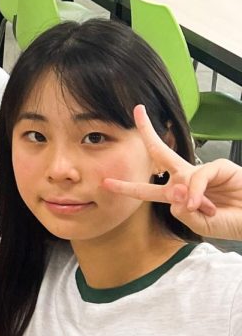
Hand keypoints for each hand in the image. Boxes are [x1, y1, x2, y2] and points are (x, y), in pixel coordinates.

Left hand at [100, 105, 241, 240]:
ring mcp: (203, 172)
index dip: (128, 187)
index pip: (147, 190)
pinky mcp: (220, 167)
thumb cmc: (230, 223)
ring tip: (199, 209)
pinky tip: (202, 202)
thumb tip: (174, 191)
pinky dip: (197, 190)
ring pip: (181, 173)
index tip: (106, 183)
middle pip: (162, 153)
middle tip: (138, 111)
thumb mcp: (199, 224)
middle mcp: (187, 180)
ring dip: (187, 195)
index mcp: (177, 195)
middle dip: (148, 133)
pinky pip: (199, 175)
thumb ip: (182, 211)